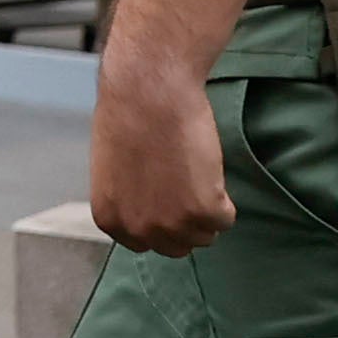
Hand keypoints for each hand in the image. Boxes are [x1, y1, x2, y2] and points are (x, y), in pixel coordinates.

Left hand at [90, 57, 234, 254]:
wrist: (148, 90)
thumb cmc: (128, 117)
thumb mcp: (114, 171)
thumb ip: (129, 201)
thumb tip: (150, 212)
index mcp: (111, 220)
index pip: (146, 244)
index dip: (160, 219)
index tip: (165, 196)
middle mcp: (138, 229)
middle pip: (177, 247)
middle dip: (185, 219)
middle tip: (184, 182)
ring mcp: (172, 224)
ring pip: (205, 235)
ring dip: (206, 208)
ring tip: (192, 170)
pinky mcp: (204, 211)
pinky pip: (227, 219)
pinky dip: (224, 197)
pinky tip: (205, 166)